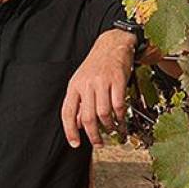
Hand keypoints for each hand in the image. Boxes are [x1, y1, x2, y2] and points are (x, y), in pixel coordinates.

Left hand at [61, 29, 135, 147]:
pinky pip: (118, 104)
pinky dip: (120, 116)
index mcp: (74, 86)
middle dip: (93, 135)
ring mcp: (102, 82)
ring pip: (103, 113)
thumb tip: (78, 124)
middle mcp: (86, 84)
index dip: (70, 131)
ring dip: (108, 126)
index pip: (68, 112)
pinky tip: (120, 120)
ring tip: (111, 130)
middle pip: (88, 117)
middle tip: (98, 143)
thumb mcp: (82, 81)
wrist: (113, 44)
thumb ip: (80, 103)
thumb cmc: (97, 64)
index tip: (75, 143)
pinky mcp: (118, 80)